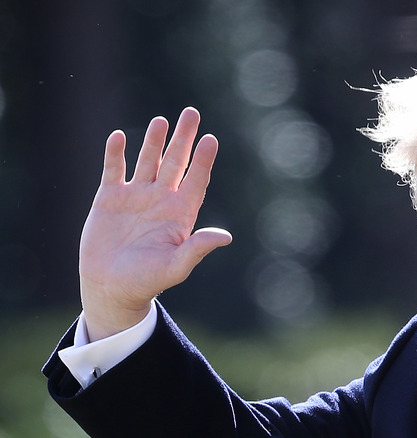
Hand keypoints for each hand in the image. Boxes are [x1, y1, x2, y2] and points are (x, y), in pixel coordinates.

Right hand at [80, 107, 232, 340]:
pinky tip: (119, 137)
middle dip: (183, 138)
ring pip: (147, 161)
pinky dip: (116, 154)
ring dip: (153, 141)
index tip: (210, 139)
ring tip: (161, 121)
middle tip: (191, 112)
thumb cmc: (147, 281)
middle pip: (175, 162)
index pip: (196, 180)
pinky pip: (114, 170)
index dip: (203, 160)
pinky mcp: (110, 199)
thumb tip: (226, 237)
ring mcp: (136, 197)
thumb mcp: (176, 267)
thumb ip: (197, 249)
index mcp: (180, 213)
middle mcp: (161, 199)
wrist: (111, 288)